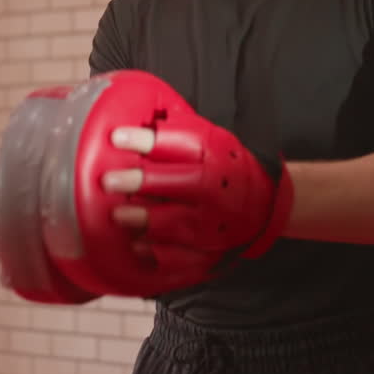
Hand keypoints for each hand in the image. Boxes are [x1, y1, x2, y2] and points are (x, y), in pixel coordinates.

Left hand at [98, 117, 294, 281]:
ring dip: (143, 218)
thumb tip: (140, 117)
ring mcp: (211, 222)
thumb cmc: (229, 169)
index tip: (118, 137)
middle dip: (141, 182)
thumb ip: (181, 132)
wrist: (264, 206)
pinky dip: (156, 251)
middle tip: (109, 181)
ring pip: (174, 222)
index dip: (146, 140)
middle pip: (178, 183)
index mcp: (215, 156)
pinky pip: (180, 255)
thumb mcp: (214, 140)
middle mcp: (214, 189)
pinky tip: (136, 243)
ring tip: (118, 214)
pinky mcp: (207, 250)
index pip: (180, 143)